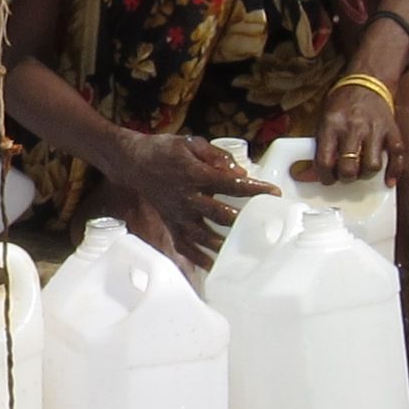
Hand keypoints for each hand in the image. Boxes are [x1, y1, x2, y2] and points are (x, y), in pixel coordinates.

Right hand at [105, 132, 272, 273]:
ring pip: (203, 235)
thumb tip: (239, 171)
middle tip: (263, 226)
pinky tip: (214, 266)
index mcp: (195, 175)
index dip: (254, 189)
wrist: (134, 163)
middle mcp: (187, 198)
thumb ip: (217, 156)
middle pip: (219, 214)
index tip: (274, 193)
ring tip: (244, 252)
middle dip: (242, 221)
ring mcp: (178, 215)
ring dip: (224, 244)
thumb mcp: (191, 142)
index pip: (231, 184)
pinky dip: (198, 259)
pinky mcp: (171, 224)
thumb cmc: (165, 150)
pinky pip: (184, 246)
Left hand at [313, 81, 401, 184]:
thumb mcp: (324, 120)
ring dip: (366, 175)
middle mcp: (354, 128)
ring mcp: (375, 130)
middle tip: (345, 175)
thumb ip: (320, 146)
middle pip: (349, 168)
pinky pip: (397, 156)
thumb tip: (308, 175)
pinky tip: (388, 180)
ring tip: (361, 171)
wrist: (367, 81)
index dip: (325, 176)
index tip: (327, 178)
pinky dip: (394, 172)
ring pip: (372, 166)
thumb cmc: (342, 103)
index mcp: (332, 125)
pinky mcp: (392, 131)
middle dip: (346, 178)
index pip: (325, 161)